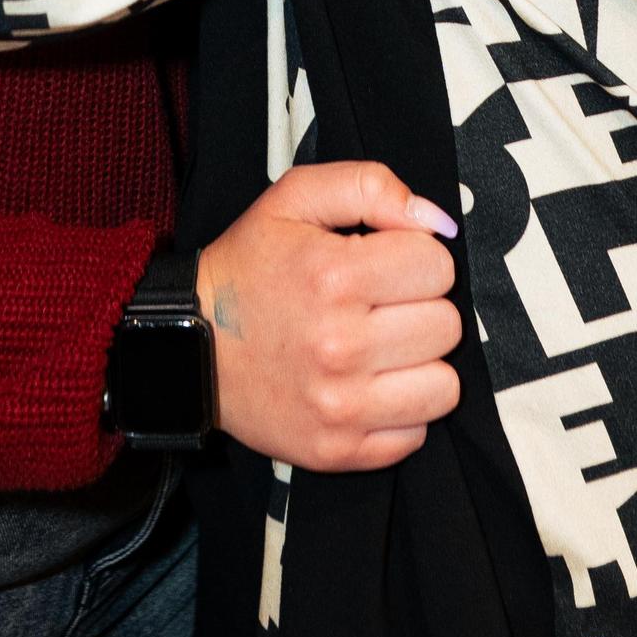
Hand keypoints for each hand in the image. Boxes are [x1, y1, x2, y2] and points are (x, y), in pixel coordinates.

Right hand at [197, 160, 461, 471]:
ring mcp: (339, 406)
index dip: (414, 258)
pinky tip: (367, 387)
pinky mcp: (338, 450)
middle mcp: (338, 346)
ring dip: (419, 365)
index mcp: (332, 276)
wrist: (188, 349)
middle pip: (447, 326)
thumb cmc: (246, 272)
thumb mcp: (292, 200)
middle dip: (419, 309)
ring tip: (378, 350)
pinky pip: (417, 434)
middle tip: (378, 308)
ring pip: (445, 386)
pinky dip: (400, 411)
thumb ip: (368, 186)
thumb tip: (437, 221)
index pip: (438, 265)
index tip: (382, 266)